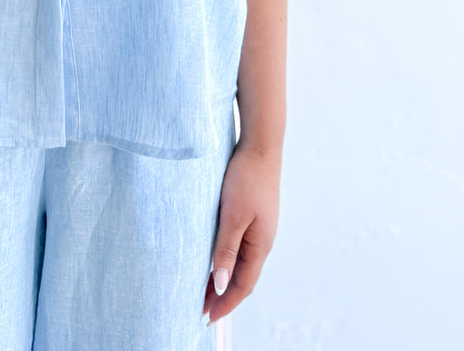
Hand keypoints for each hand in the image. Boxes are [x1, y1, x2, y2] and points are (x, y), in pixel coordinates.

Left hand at [202, 141, 280, 323]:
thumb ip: (226, 250)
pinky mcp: (253, 215)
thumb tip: (222, 285)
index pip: (243, 285)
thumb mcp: (232, 216)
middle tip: (200, 308)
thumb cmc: (246, 178)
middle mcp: (263, 240)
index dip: (226, 304)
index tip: (207, 318)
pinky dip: (226, 259)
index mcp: (260, 245)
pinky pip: (240, 246)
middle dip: (223, 295)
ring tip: (203, 289)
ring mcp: (259, 227)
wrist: (260, 145)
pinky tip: (214, 258)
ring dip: (224, 278)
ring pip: (241, 262)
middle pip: (243, 277)